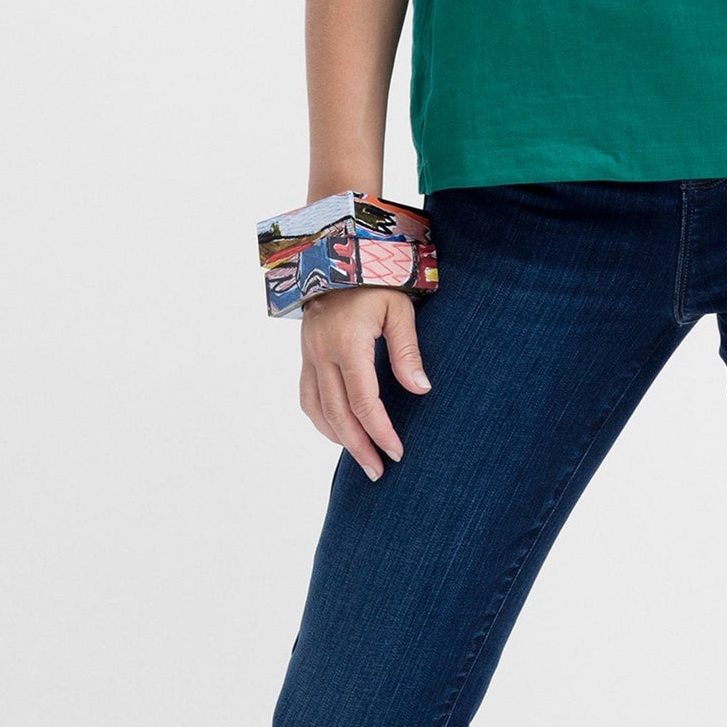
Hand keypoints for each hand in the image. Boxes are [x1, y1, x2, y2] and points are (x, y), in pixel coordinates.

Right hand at [299, 286, 431, 480]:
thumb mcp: (399, 309)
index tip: (396, 452)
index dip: (379, 431)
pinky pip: (307, 396)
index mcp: (348, 342)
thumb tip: (420, 390)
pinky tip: (338, 431)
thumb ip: (407, 351)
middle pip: (338, 414)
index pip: (363, 401)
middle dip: (359, 447)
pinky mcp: (305, 354)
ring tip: (361, 458)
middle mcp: (322, 352)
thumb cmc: (377, 279)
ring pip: (317, 410)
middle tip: (378, 472)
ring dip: (338, 439)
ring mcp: (309, 354)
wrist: (340, 254)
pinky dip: (321, 419)